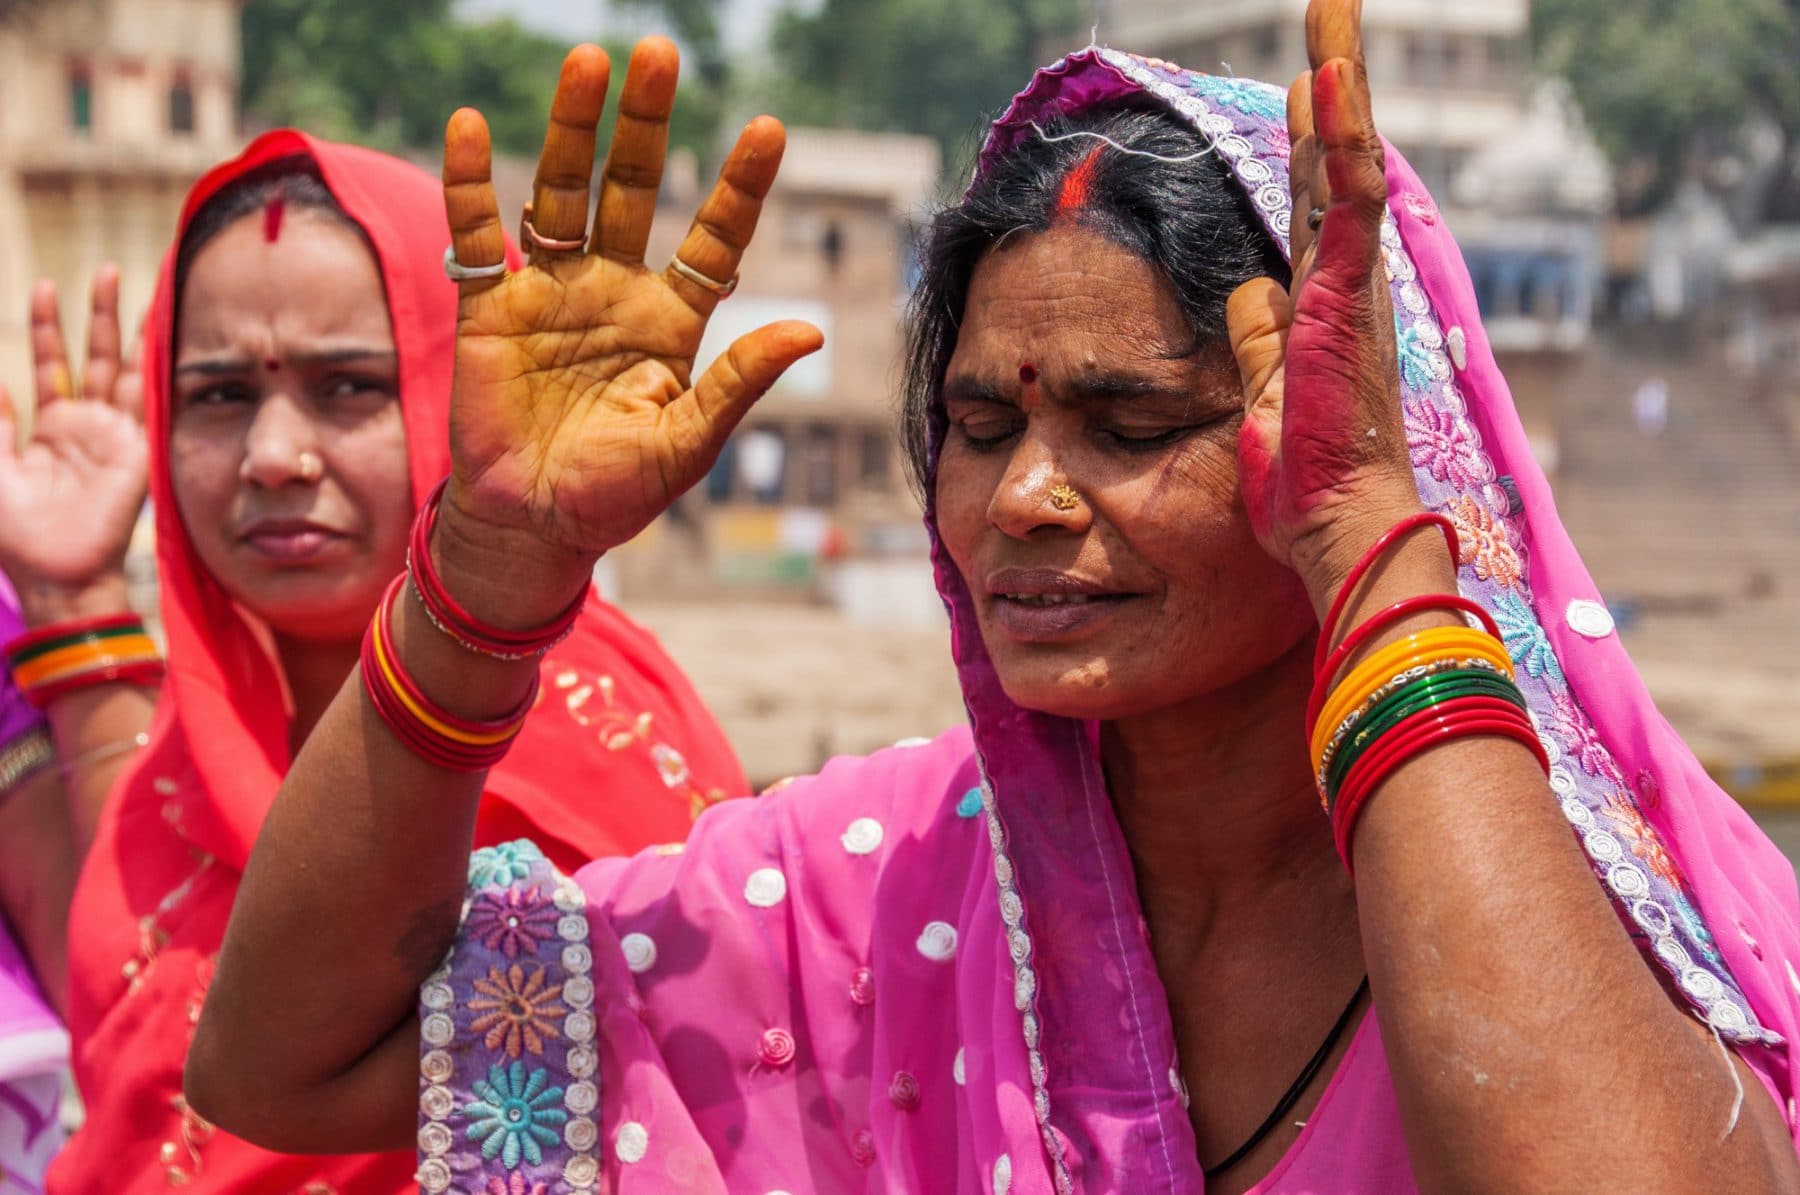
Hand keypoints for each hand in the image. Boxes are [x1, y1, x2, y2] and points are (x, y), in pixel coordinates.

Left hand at [0, 265, 147, 620]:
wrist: (53, 569)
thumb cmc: (13, 530)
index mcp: (51, 429)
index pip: (51, 365)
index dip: (49, 326)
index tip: (45, 286)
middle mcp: (87, 426)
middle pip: (94, 356)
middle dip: (98, 313)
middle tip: (107, 271)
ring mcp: (115, 436)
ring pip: (124, 369)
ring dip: (130, 330)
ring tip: (138, 287)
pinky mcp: (136, 449)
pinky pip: (147, 400)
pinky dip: (155, 367)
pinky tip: (163, 338)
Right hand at [436, 40, 821, 622]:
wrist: (534, 528)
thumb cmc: (617, 494)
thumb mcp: (688, 444)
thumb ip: (739, 383)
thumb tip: (810, 331)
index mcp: (671, 319)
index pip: (713, 237)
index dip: (738, 185)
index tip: (768, 129)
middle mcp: (613, 289)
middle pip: (632, 188)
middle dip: (645, 124)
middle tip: (660, 53)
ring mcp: (550, 291)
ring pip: (562, 191)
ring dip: (573, 129)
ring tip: (588, 62)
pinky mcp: (489, 307)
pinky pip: (478, 234)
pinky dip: (473, 183)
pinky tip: (474, 128)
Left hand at [1225, 0, 1427, 609]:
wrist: (1336, 529)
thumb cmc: (1306, 482)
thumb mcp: (1265, 398)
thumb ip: (1258, 343)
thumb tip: (1250, 292)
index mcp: (1322, 306)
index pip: (1312, 209)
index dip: (1305, 149)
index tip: (1297, 93)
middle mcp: (1345, 285)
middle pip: (1335, 170)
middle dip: (1328, 94)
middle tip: (1328, 21)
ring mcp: (1350, 288)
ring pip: (1349, 168)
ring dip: (1339, 92)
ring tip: (1331, 20)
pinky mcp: (1345, 300)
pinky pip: (1349, 205)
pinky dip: (1342, 141)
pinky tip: (1329, 81)